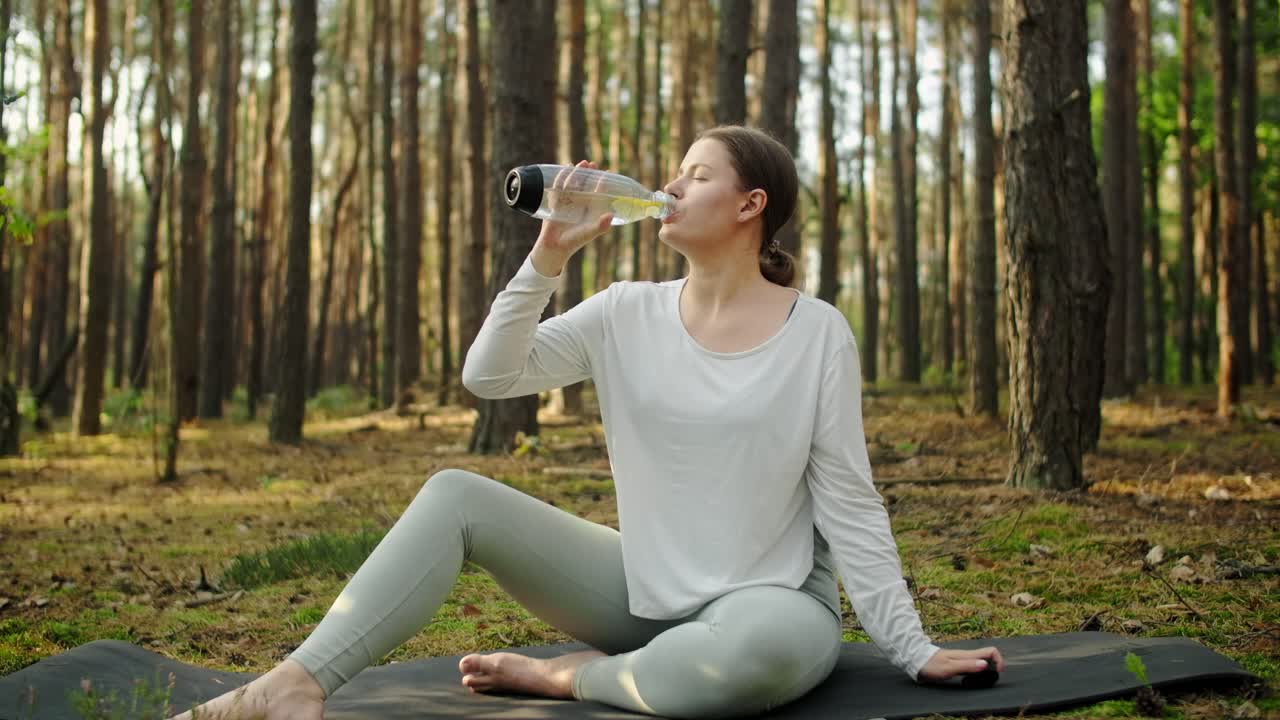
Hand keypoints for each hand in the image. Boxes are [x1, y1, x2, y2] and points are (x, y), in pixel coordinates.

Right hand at [530, 161, 614, 276]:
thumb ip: (600, 226)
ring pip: (573, 185)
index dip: (604, 183)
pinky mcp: (557, 203)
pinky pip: (560, 188)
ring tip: (580, 163)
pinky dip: (562, 178)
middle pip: (586, 185)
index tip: (609, 172)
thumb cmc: (574, 241)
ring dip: (577, 174)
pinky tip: (565, 169)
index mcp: (591, 211)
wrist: (555, 247)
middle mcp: (581, 206)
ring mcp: (568, 204)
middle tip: (592, 163)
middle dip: (589, 174)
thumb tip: (611, 216)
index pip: (599, 193)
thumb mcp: (589, 233)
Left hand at [916, 647, 1004, 682]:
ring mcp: (963, 659)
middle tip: (985, 680)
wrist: (917, 660)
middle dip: (993, 668)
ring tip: (975, 682)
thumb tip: (985, 664)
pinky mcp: (958, 664)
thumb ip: (967, 666)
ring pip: (981, 663)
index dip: (999, 660)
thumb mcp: (949, 668)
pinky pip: (972, 667)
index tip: (998, 672)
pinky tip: (967, 681)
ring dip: (984, 673)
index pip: (991, 651)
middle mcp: (967, 655)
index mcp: (967, 655)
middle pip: (988, 657)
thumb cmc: (932, 665)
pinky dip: (975, 674)